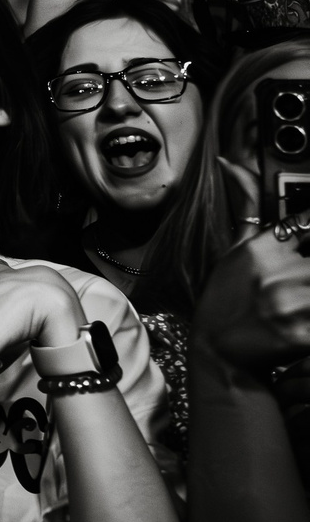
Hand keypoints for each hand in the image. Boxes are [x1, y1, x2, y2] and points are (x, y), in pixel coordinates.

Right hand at [195, 226, 309, 373]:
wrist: (220, 354)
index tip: (306, 245)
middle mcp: (281, 273)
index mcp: (264, 249)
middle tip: (302, 279)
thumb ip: (247, 214)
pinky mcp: (306, 334)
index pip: (307, 223)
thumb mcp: (232, 254)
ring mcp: (296, 304)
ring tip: (300, 299)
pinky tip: (303, 317)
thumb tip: (233, 167)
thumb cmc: (226, 302)